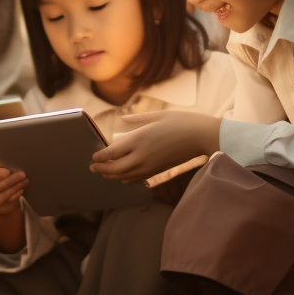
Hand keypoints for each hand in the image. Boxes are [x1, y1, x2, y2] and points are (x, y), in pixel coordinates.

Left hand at [90, 111, 219, 183]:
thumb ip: (138, 119)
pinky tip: (123, 177)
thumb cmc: (180, 122)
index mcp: (138, 139)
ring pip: (125, 176)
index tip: (93, 156)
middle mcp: (141, 155)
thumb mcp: (158, 115)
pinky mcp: (157, 171)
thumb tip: (124, 119)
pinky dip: (126, 179)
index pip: (111, 152)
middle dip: (101, 169)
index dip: (100, 156)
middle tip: (92, 167)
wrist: (201, 136)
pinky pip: (137, 179)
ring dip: (112, 175)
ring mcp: (149, 166)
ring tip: (104, 173)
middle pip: (115, 168)